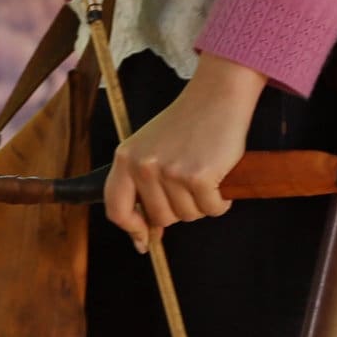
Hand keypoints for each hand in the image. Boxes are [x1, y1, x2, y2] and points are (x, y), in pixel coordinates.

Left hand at [104, 54, 266, 253]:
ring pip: (188, 215)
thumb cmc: (186, 125)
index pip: (116, 209)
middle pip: (160, 218)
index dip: (132, 229)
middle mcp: (143, 166)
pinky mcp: (198, 176)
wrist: (216, 97)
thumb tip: (146, 235)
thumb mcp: (150, 149)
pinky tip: (219, 177)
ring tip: (204, 173)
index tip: (145, 239)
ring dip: (201, 203)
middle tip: (189, 184)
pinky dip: (221, 200)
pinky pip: (212, 209)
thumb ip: (142, 186)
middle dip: (179, 209)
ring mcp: (170, 171)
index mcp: (125, 158)